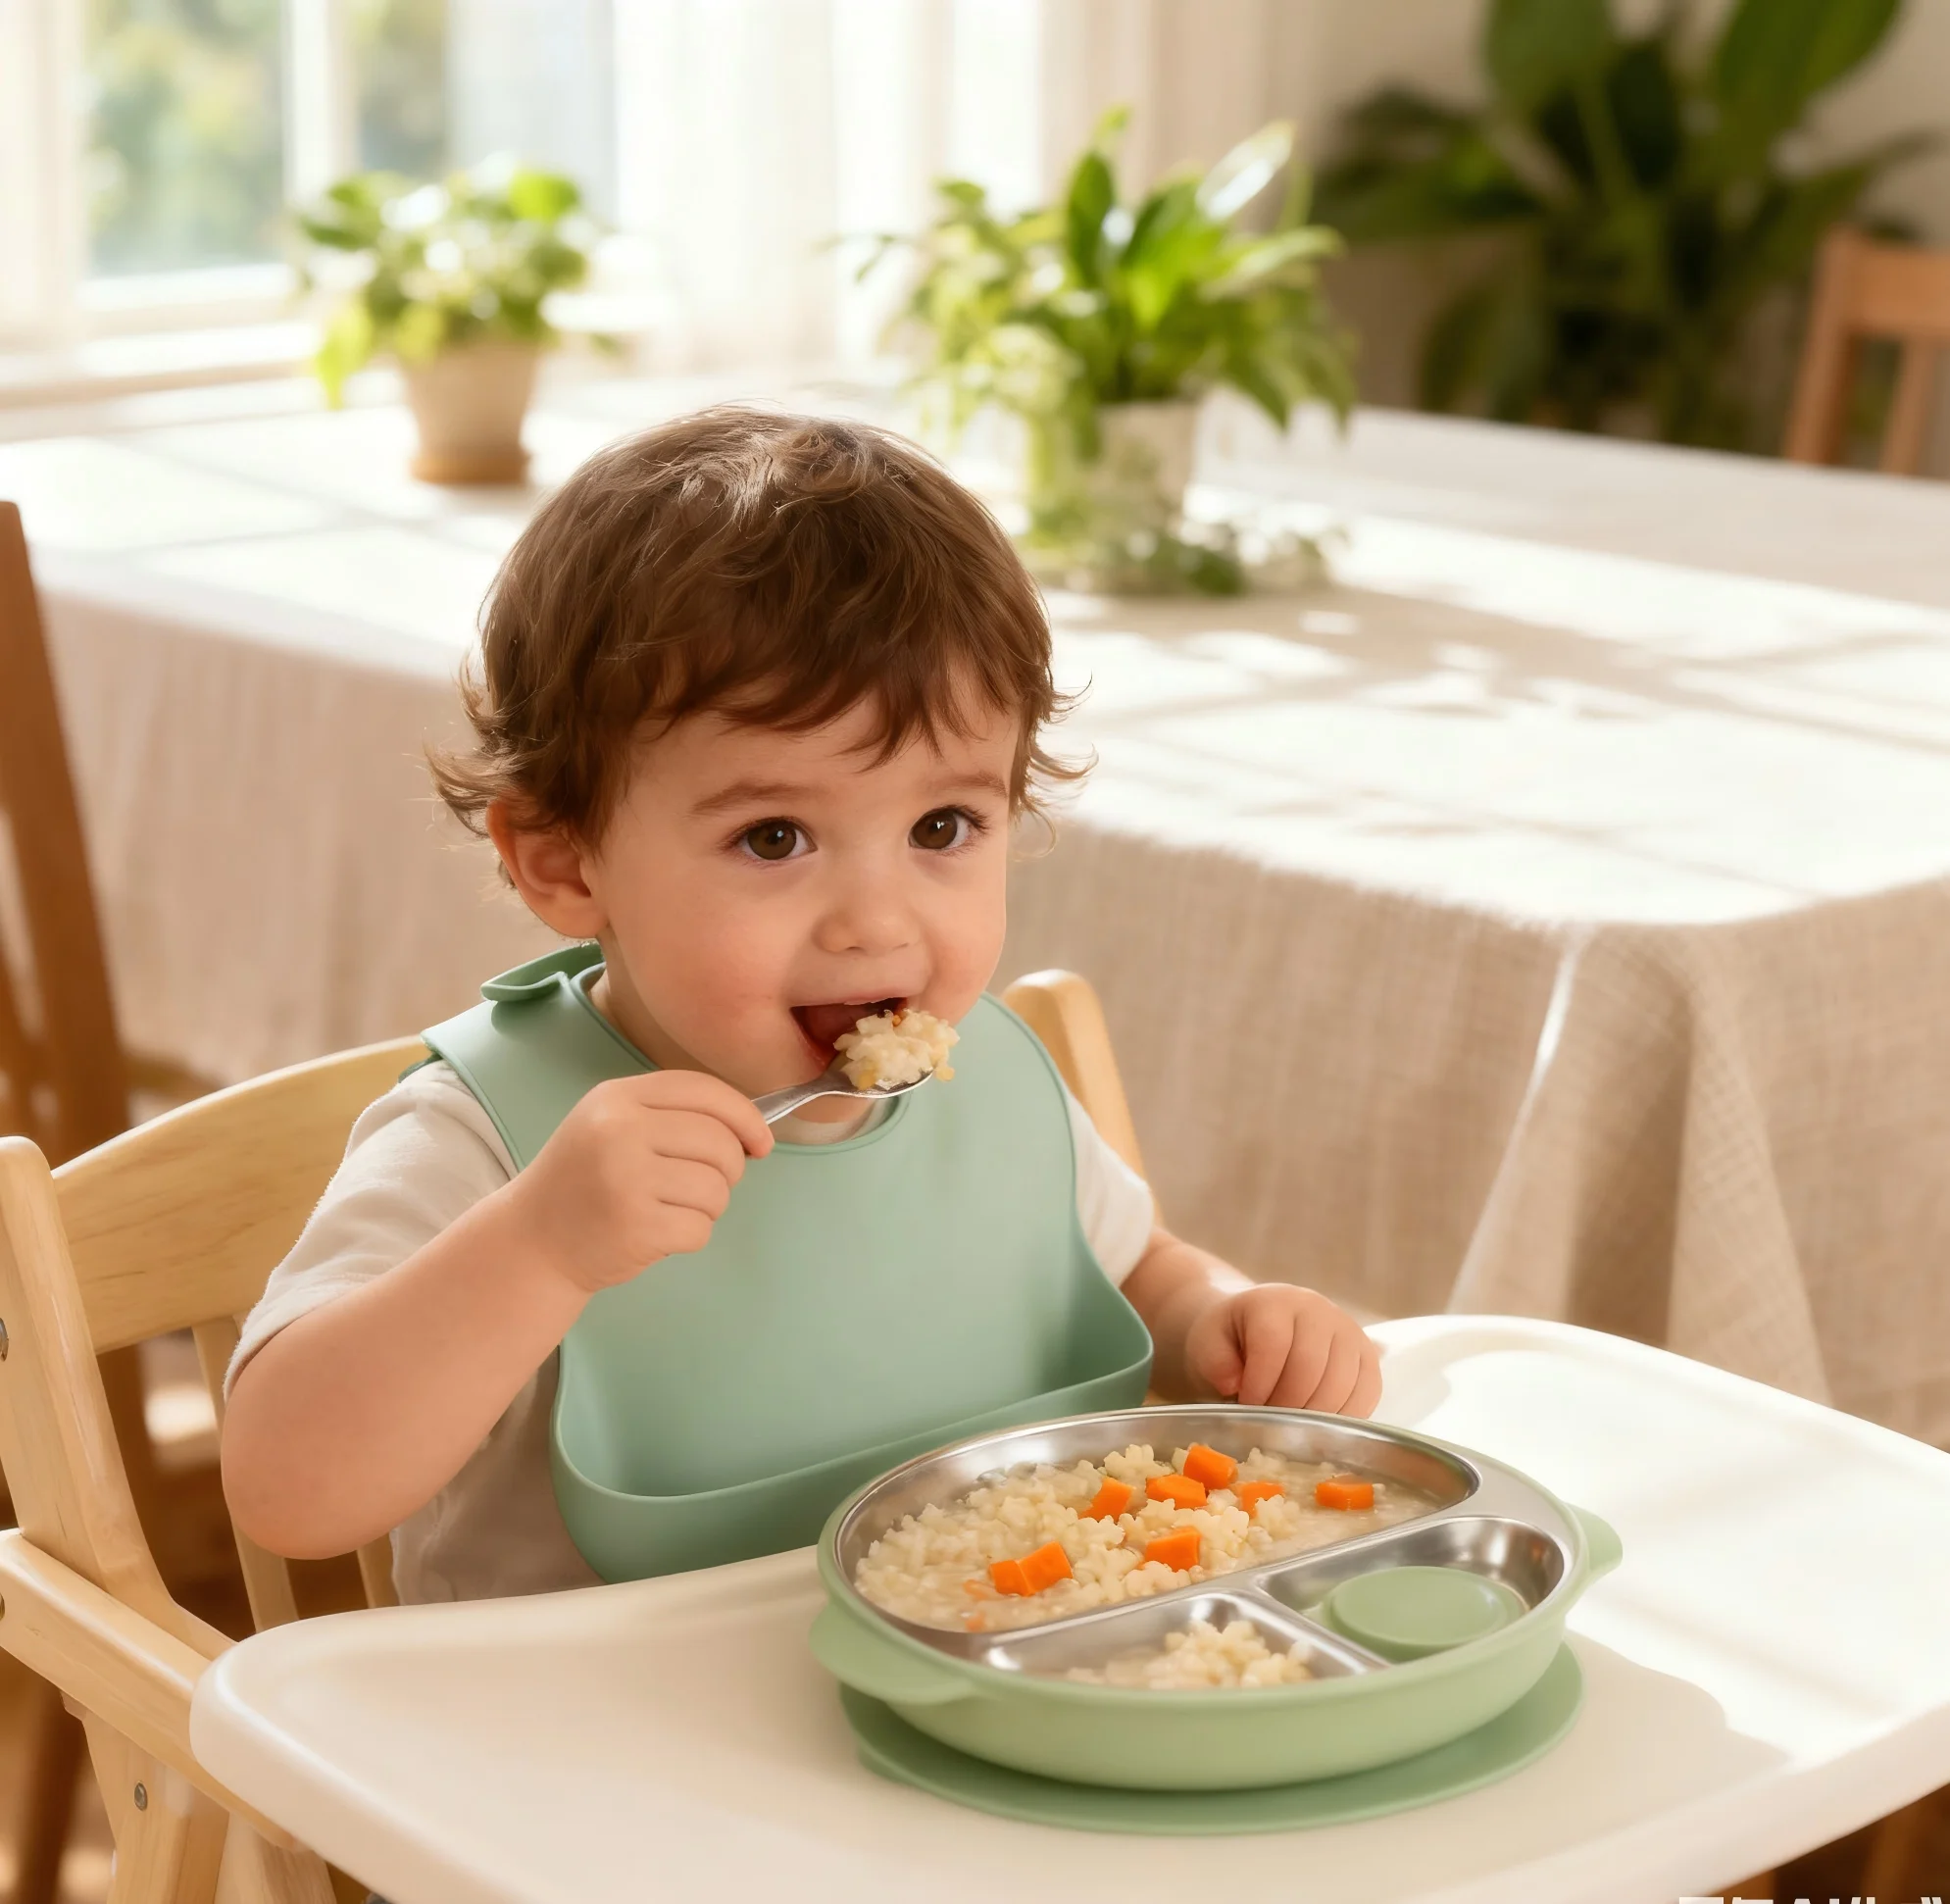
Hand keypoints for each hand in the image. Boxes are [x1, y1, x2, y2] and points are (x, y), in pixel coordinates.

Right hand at [500, 1070, 772, 1294]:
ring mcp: (626, 1179)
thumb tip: (754, 1131)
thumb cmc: (586, 1180)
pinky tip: (659, 1232)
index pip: (705, 1091)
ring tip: (672, 1208)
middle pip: (719, 1142)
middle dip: (729, 1169)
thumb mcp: (613, 1125)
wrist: (532, 1240)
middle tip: (703, 1184)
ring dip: (709, 1206)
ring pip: (716, 1189)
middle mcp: (619, 1131)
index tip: (761, 1142)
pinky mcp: (636, 1226)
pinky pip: (701, 1228)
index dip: (745, 1116)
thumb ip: (674, 1115)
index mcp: (618, 1098)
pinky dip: (692, 1235)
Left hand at [1184, 1285, 1380, 1414]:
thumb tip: (1234, 1383)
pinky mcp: (1367, 1355)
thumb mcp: (1209, 1342)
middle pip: (1311, 1366)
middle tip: (1268, 1421)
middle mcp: (1318, 1310)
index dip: (1260, 1382)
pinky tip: (1316, 1422)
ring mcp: (1348, 1331)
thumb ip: (1215, 1360)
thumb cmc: (1232, 1337)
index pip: (1274, 1343)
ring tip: (1288, 1422)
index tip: (1245, 1404)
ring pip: (1341, 1384)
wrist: (1259, 1324)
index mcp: (1276, 1301)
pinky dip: (1342, 1417)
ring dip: (1312, 1415)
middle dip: (1286, 1405)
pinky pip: (1366, 1394)